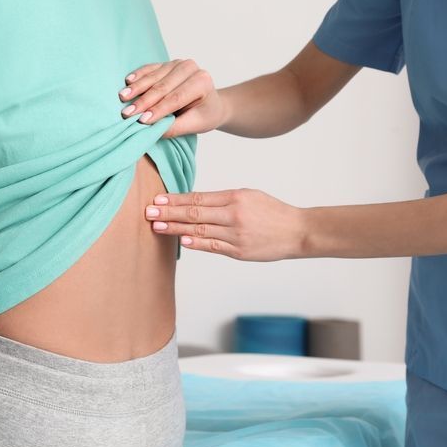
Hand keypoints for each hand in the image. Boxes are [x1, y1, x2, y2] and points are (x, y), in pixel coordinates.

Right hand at [120, 59, 226, 137]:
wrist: (209, 102)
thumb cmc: (204, 114)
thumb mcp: (196, 124)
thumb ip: (175, 128)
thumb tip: (152, 131)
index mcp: (202, 82)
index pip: (176, 98)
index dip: (158, 110)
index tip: (142, 121)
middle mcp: (190, 68)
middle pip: (162, 87)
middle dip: (143, 101)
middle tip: (127, 113)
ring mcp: (177, 63)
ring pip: (153, 77)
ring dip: (137, 88)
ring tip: (123, 97)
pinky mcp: (166, 64)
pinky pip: (149, 68)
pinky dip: (138, 75)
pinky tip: (127, 81)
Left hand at [146, 189, 307, 260]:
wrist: (297, 231)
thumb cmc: (272, 212)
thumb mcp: (248, 195)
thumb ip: (222, 199)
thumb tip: (193, 203)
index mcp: (235, 197)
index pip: (198, 198)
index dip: (176, 200)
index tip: (158, 199)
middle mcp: (234, 214)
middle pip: (194, 213)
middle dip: (169, 213)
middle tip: (149, 212)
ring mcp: (236, 234)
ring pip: (200, 230)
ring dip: (176, 229)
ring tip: (157, 226)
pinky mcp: (239, 251)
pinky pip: (213, 246)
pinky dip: (196, 244)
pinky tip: (181, 241)